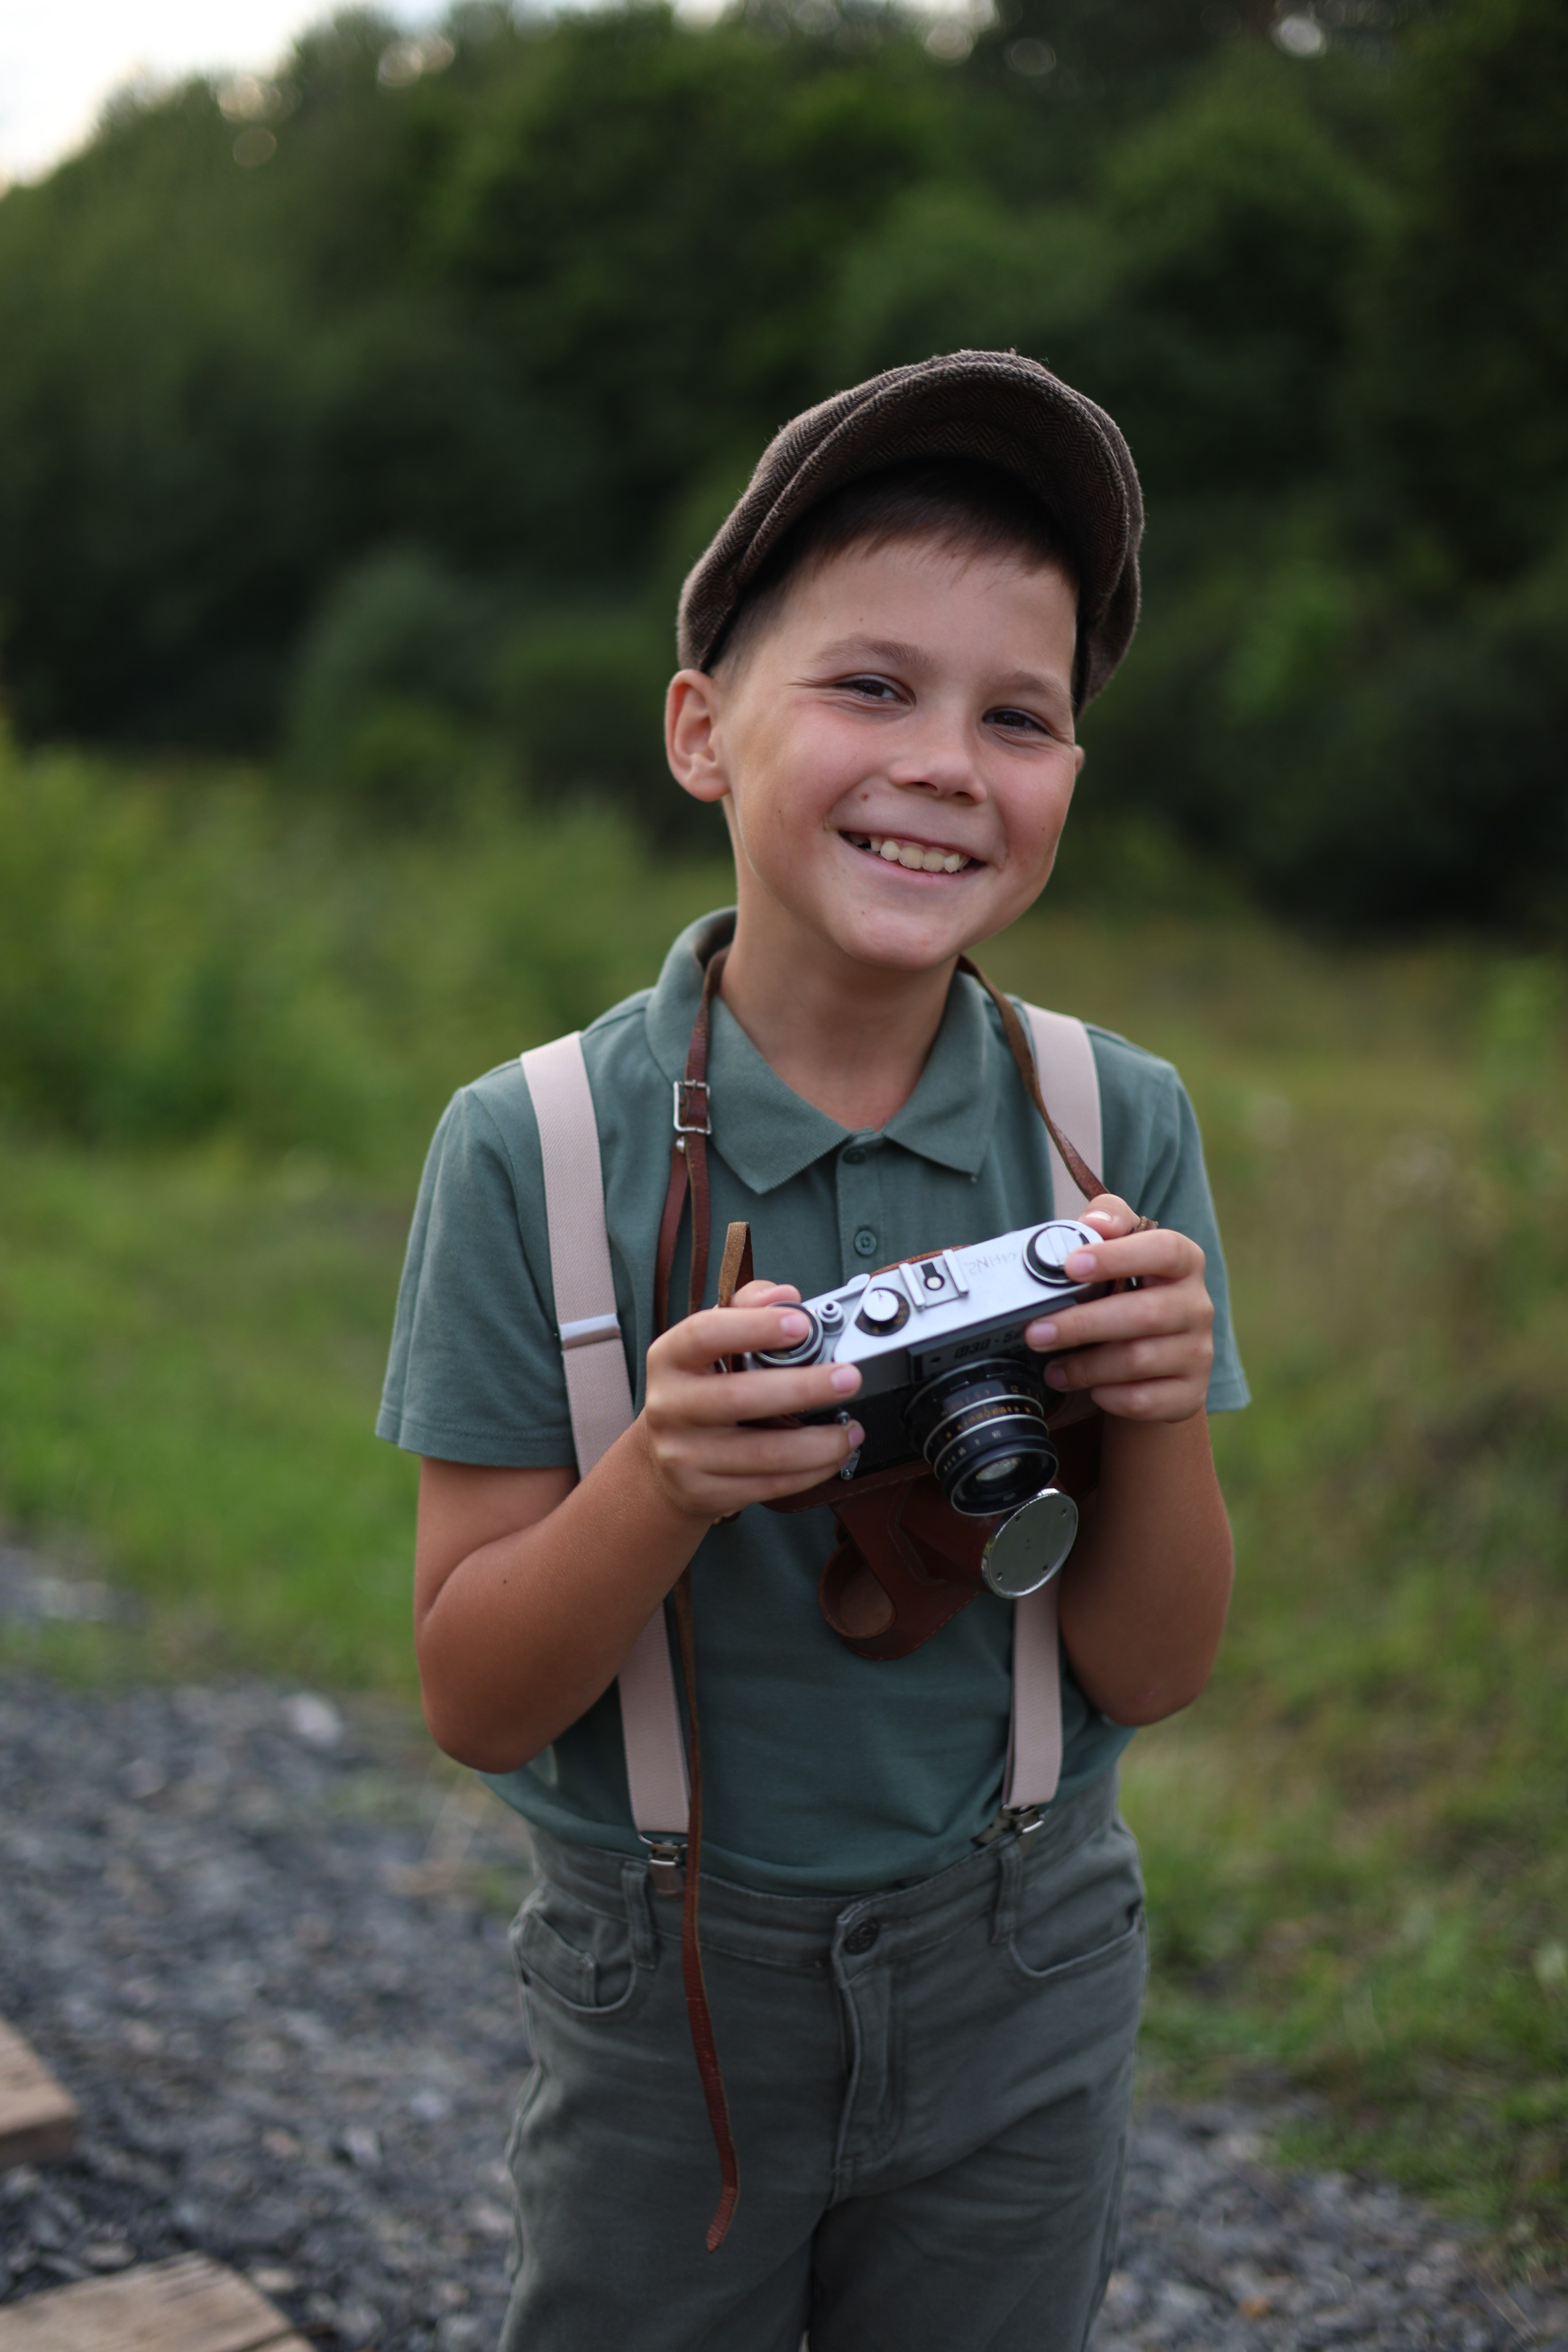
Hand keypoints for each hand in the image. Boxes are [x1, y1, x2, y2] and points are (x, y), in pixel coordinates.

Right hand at [639, 1279, 863, 1520]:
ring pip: (762, 1453)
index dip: (754, 1327)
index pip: (704, 1334)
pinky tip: (833, 1455)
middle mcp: (669, 1406)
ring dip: (819, 1443)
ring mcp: (682, 1454)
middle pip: (738, 1398)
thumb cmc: (700, 1389)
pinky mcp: (703, 1492)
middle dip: (803, 1389)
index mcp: (670, 1358)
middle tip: (848, 1378)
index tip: (802, 1325)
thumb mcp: (712, 1344)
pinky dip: (810, 1473)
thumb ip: (746, 1308)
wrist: (663, 1462)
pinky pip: (768, 1485)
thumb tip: (785, 1295)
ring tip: (851, 1428)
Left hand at [1024, 1196, 1212, 1423]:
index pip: (1164, 1250)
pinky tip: (1090, 1390)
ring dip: (1085, 1366)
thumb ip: (1108, 1223)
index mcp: (1183, 1263)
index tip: (1071, 1265)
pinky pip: (1144, 1399)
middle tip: (1035, 1332)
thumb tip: (1093, 1221)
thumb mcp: (1118, 1253)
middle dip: (1081, 1324)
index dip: (1118, 1256)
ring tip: (1051, 1369)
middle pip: (1143, 1314)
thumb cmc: (1127, 1294)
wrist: (1156, 1361)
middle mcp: (1197, 1306)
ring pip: (1138, 1361)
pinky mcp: (1190, 1394)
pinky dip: (1109, 1396)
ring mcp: (1198, 1353)